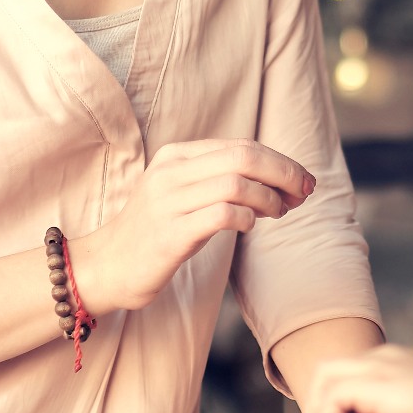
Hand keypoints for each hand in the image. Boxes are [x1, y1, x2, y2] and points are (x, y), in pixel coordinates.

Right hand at [73, 138, 314, 312]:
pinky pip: (221, 215)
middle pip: (244, 157)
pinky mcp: (170, 233)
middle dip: (284, 173)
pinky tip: (251, 226)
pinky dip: (247, 218)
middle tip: (304, 194)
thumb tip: (285, 183)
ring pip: (236, 184)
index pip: (242, 146)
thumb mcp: (190, 195)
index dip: (281, 162)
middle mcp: (171, 171)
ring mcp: (168, 201)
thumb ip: (227, 181)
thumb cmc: (160, 232)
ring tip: (278, 213)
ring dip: (269, 198)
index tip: (303, 182)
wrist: (108, 265)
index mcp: (178, 156)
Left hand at [306, 345, 412, 412]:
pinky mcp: (381, 381)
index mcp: (387, 361)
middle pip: (326, 370)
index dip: (326, 404)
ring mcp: (381, 364)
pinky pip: (335, 392)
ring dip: (319, 411)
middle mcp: (381, 356)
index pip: (340, 373)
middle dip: (315, 405)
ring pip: (325, 375)